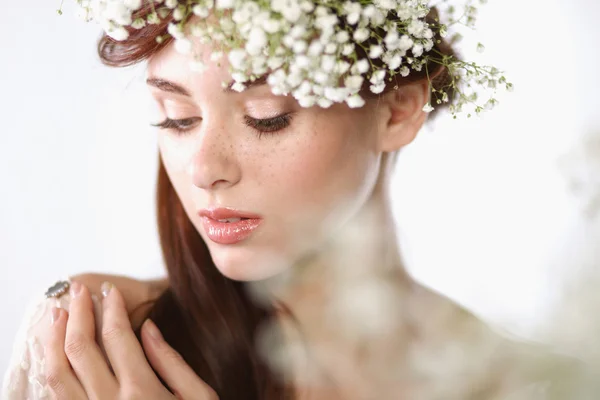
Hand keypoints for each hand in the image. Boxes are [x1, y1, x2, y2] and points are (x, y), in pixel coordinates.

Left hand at [44, 281, 217, 399]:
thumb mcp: (198, 398)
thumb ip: (172, 362)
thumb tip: (148, 328)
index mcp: (142, 392)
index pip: (118, 336)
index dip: (112, 308)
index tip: (110, 291)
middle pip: (82, 348)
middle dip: (79, 313)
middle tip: (79, 291)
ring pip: (57, 373)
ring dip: (54, 339)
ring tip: (58, 314)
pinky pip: (56, 397)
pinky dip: (50, 370)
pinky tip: (54, 352)